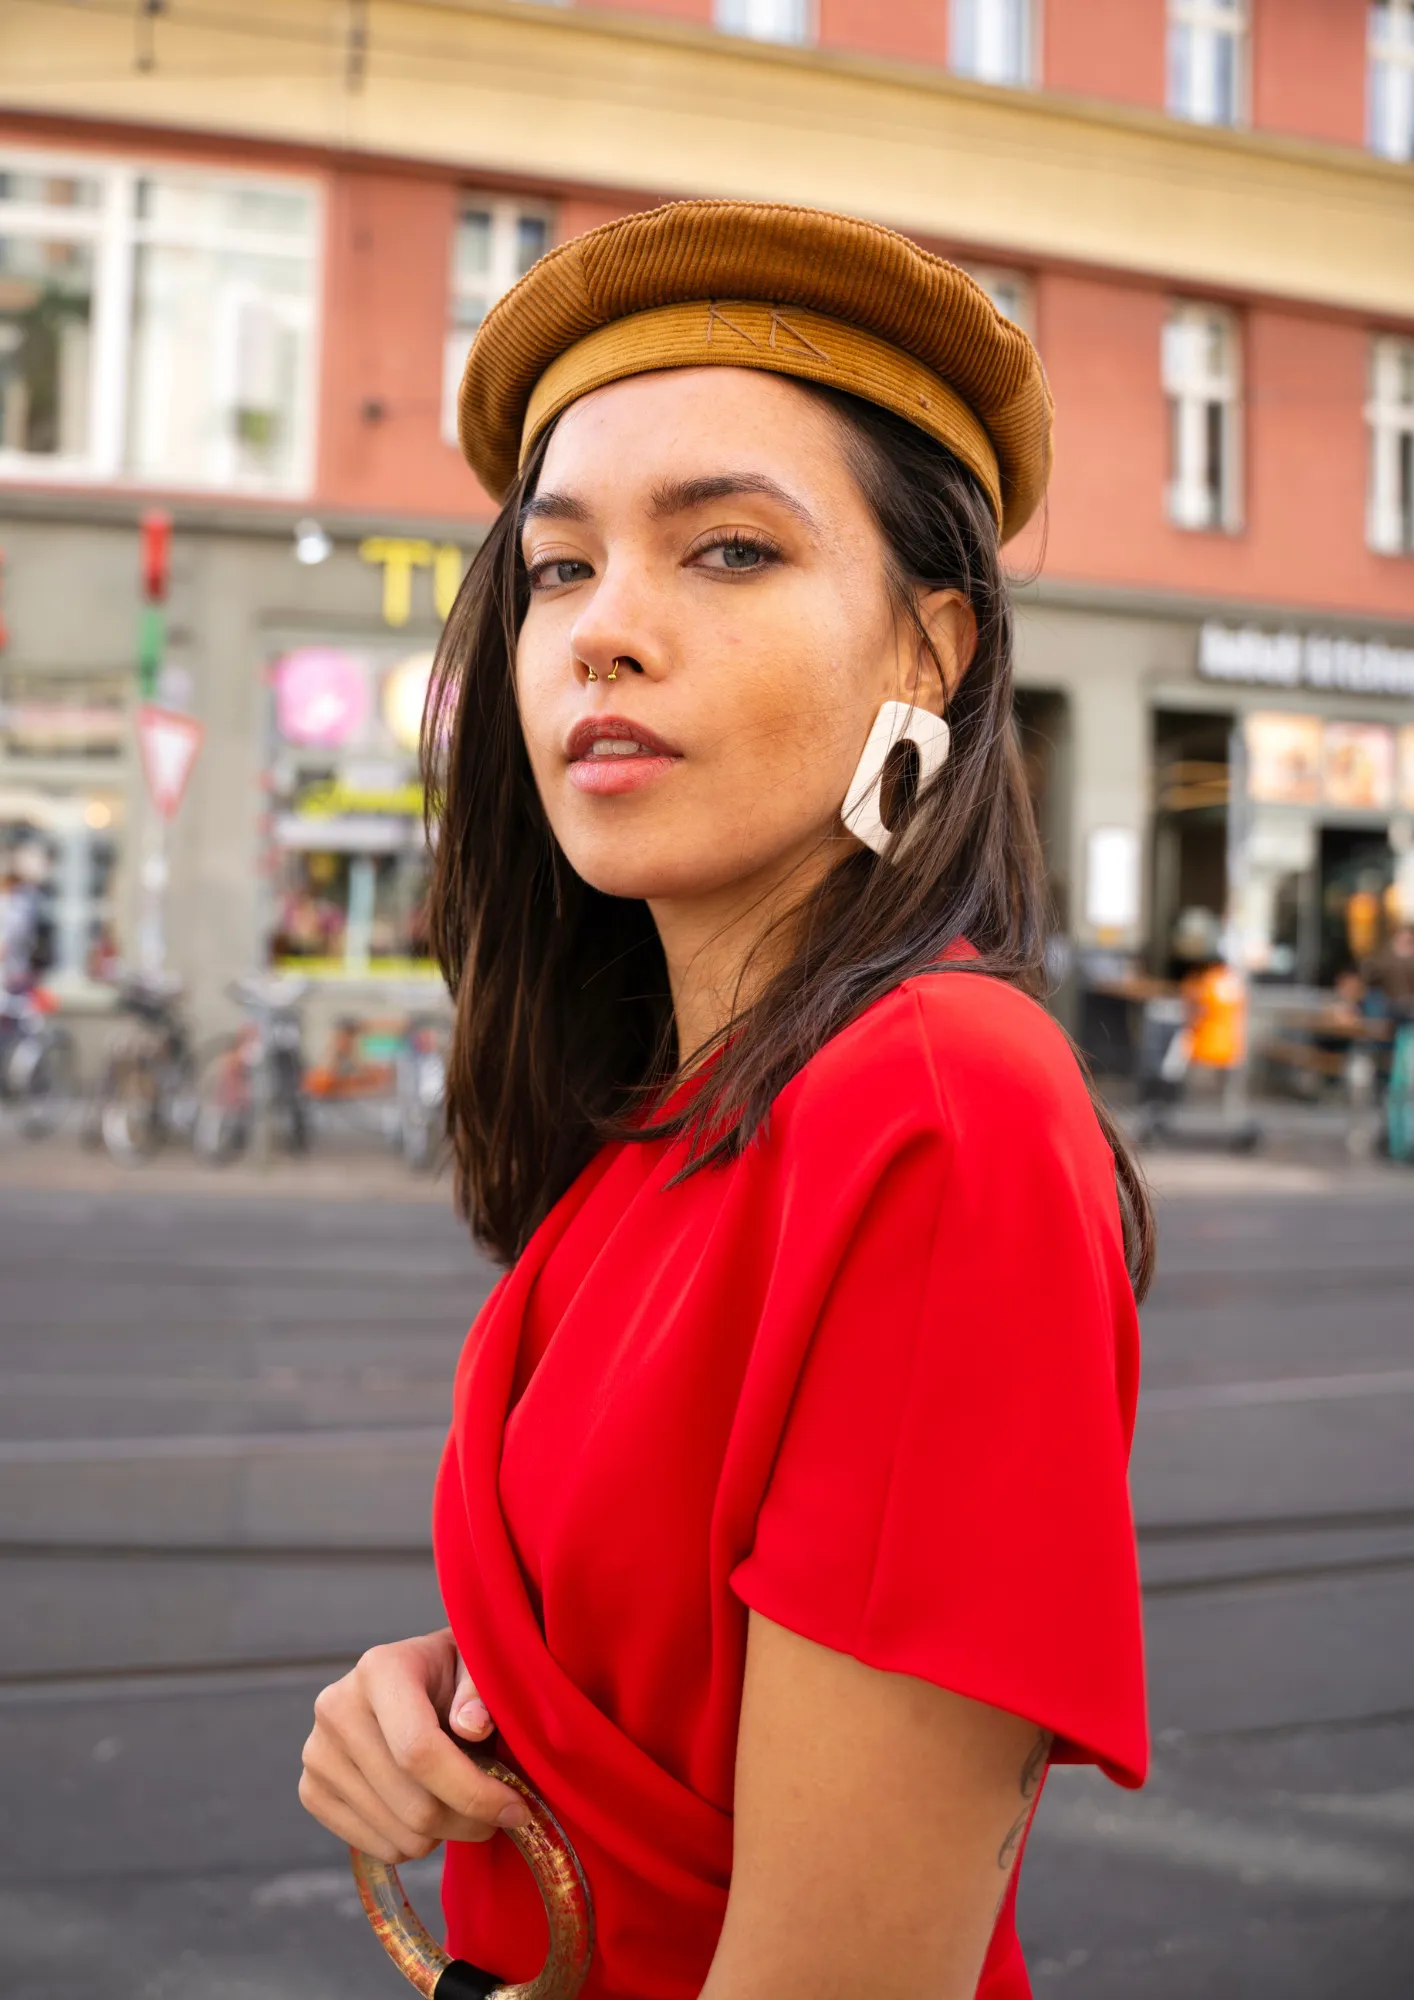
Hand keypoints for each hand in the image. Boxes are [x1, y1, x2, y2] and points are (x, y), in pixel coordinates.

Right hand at [299, 1628, 529, 1862]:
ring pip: (398, 1834)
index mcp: (380, 1668)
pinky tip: (427, 1807)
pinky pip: (375, 1847)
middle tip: (499, 1814)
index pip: (419, 1750)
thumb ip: (481, 1689)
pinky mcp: (311, 1790)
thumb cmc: (454, 1673)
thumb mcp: (478, 1663)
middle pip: (413, 1804)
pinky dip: (413, 1844)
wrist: (410, 1680)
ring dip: (445, 1835)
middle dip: (469, 1821)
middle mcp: (337, 1708)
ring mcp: (317, 1753)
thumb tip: (471, 1727)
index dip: (473, 1791)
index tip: (516, 1809)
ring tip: (461, 1803)